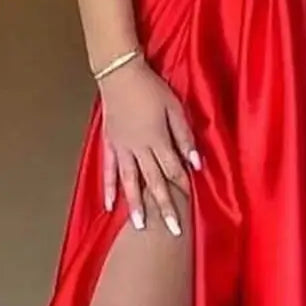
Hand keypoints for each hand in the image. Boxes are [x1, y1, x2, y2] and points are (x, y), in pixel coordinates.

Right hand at [98, 58, 201, 234]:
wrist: (119, 74)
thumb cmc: (151, 89)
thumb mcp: (175, 108)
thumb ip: (185, 136)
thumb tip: (196, 163)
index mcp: (158, 140)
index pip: (173, 170)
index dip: (183, 187)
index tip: (191, 204)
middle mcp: (139, 150)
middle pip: (154, 182)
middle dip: (165, 207)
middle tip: (172, 231)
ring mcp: (122, 149)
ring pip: (131, 182)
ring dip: (137, 205)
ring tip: (140, 226)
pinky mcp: (110, 145)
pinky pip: (109, 171)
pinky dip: (110, 188)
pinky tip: (110, 205)